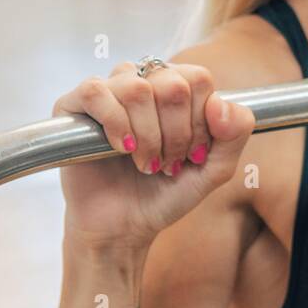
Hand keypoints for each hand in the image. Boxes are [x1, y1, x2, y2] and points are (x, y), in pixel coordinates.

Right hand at [53, 62, 254, 251]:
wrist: (124, 228)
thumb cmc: (165, 194)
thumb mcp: (214, 170)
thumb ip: (234, 135)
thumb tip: (219, 103)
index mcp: (175, 90)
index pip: (198, 79)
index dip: (200, 121)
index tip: (191, 156)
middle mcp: (142, 83)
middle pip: (171, 83)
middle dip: (176, 133)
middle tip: (168, 164)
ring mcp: (107, 93)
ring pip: (137, 88)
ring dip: (147, 135)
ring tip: (145, 164)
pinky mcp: (72, 107)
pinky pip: (95, 92)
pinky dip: (114, 123)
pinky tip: (120, 150)